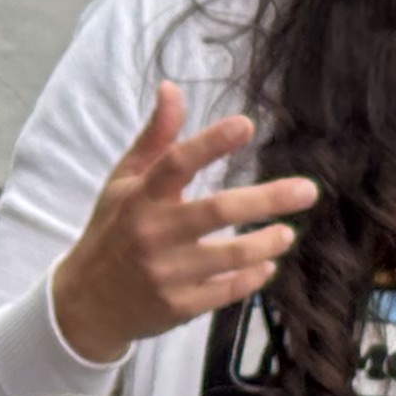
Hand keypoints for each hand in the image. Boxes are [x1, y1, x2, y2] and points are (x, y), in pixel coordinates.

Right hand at [48, 82, 320, 366]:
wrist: (87, 304)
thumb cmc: (114, 232)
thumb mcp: (124, 183)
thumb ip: (155, 139)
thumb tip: (173, 88)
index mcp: (139, 198)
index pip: (175, 163)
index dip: (211, 143)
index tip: (247, 125)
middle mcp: (152, 234)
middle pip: (217, 211)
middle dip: (268, 199)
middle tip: (308, 190)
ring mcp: (166, 273)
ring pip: (231, 256)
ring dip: (267, 242)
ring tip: (286, 233)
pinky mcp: (178, 307)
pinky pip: (227, 290)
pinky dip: (253, 276)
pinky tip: (267, 264)